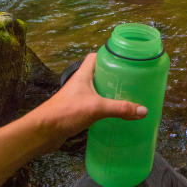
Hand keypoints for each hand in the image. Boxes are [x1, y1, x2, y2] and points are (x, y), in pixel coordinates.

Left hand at [29, 54, 146, 150]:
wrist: (43, 132)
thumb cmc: (66, 112)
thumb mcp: (97, 108)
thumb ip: (120, 108)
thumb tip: (143, 111)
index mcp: (83, 74)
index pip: (95, 57)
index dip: (108, 55)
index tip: (123, 59)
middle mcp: (80, 83)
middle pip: (98, 73)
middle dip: (113, 75)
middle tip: (129, 80)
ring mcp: (77, 97)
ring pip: (96, 89)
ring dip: (108, 91)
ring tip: (125, 95)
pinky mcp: (76, 111)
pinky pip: (93, 104)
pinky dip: (103, 106)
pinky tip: (112, 114)